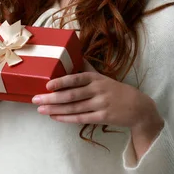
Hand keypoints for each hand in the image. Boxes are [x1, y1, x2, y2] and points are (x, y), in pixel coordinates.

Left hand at [32, 58, 149, 128]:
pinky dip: (66, 118)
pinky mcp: (102, 117)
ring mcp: (100, 104)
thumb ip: (88, 69)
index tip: (47, 84)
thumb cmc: (116, 90)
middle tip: (35, 99)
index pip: (76, 79)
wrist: (138, 107)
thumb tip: (74, 55)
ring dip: (55, 109)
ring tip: (41, 109)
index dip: (61, 82)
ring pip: (73, 108)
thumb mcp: (103, 77)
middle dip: (51, 98)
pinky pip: (80, 118)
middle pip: (71, 95)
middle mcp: (98, 90)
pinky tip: (55, 117)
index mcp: (96, 78)